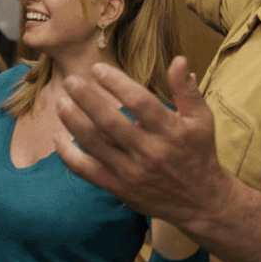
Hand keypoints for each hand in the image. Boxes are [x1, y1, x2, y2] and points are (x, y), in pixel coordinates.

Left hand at [52, 57, 234, 228]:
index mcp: (170, 131)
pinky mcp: (118, 188)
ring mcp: (131, 172)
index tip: (97, 69)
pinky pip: (86, 171)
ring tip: (61, 102)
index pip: (139, 101)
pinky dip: (68, 154)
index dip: (115, 82)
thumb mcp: (201, 120)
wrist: (200, 202)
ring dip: (73, 121)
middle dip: (86, 98)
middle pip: (110, 122)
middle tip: (70, 81)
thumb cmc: (199, 153)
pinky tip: (59, 137)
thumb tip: (177, 59)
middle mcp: (149, 152)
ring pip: (94, 144)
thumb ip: (187, 90)